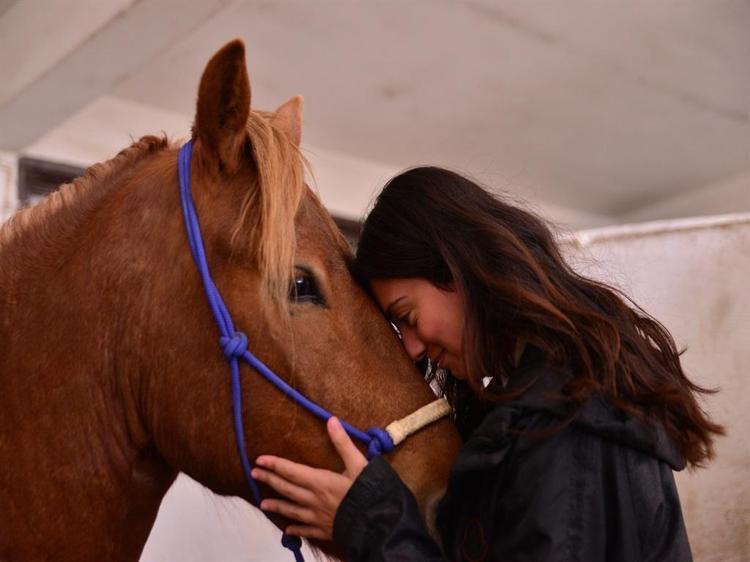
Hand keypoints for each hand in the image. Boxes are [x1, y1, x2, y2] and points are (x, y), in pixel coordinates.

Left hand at [251, 416, 367, 539]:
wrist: (378, 523)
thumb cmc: (369, 492)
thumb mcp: (358, 463)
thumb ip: (343, 442)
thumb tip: (331, 420)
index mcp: (320, 481)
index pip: (291, 470)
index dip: (275, 464)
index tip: (260, 460)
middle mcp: (314, 500)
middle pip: (287, 489)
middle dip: (270, 480)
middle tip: (254, 474)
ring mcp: (318, 517)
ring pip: (292, 510)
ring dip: (277, 506)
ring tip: (263, 504)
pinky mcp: (326, 531)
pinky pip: (306, 530)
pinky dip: (296, 529)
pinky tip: (288, 530)